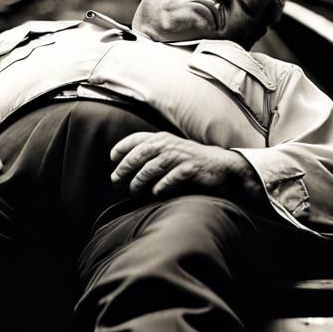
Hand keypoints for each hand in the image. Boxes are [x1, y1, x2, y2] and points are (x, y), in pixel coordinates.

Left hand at [109, 131, 257, 198]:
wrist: (219, 165)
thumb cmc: (189, 160)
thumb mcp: (169, 150)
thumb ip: (150, 153)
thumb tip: (122, 166)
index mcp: (162, 138)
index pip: (137, 139)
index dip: (123, 147)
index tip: (112, 158)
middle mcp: (169, 144)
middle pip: (140, 154)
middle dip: (125, 167)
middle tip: (115, 180)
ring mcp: (180, 155)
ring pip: (152, 167)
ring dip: (139, 180)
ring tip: (133, 191)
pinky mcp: (191, 168)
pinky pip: (171, 177)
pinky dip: (161, 186)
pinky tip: (155, 193)